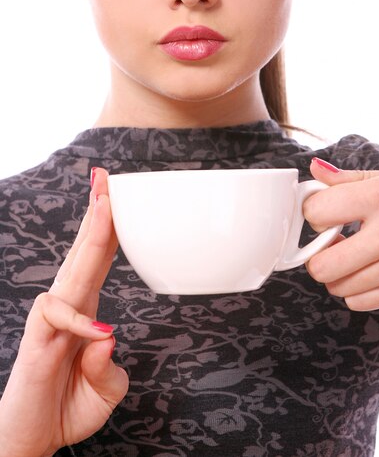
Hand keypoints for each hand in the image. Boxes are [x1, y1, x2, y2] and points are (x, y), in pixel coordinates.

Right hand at [0, 168, 128, 456]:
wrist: (34, 441)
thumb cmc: (68, 409)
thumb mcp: (105, 388)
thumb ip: (109, 365)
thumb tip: (107, 337)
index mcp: (88, 309)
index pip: (100, 260)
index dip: (109, 228)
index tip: (115, 194)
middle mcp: (70, 307)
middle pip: (85, 252)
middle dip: (97, 212)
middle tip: (105, 177)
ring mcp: (53, 322)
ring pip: (71, 270)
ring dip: (89, 237)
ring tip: (105, 205)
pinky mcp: (37, 342)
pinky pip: (56, 317)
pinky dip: (78, 323)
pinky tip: (98, 333)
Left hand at [304, 158, 378, 310]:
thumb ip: (351, 178)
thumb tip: (314, 170)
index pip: (318, 212)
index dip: (314, 211)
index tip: (325, 210)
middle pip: (322, 265)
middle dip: (317, 253)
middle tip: (332, 240)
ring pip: (338, 287)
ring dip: (337, 273)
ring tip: (354, 254)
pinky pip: (360, 302)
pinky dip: (356, 290)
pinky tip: (370, 269)